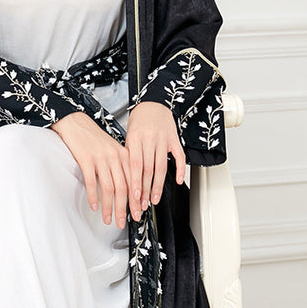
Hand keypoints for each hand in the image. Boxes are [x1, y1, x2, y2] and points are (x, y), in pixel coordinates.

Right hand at [50, 112, 131, 228]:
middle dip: (124, 208)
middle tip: (123, 221)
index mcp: (124, 155)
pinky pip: (92, 182)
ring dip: (109, 207)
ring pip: (109, 188)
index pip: (134, 182)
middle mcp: (115, 156)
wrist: (76, 122)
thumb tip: (126, 189)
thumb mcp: (112, 149)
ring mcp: (101, 158)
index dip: (136, 200)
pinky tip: (94, 206)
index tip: (136, 213)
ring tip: (108, 219)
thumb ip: (120, 166)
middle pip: (123, 187)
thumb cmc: (93, 138)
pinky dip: (94, 196)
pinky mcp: (86, 159)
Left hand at [124, 101, 184, 220]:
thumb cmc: (138, 121)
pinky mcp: (174, 138)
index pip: (135, 165)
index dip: (135, 182)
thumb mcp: (128, 135)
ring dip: (158, 185)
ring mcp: (163, 139)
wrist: (152, 103)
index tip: (134, 197)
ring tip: (154, 199)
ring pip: (161, 166)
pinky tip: (177, 181)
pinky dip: (179, 170)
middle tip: (144, 204)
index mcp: (134, 138)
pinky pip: (179, 156)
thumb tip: (127, 179)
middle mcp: (149, 139)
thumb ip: (129, 155)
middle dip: (146, 189)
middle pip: (148, 169)